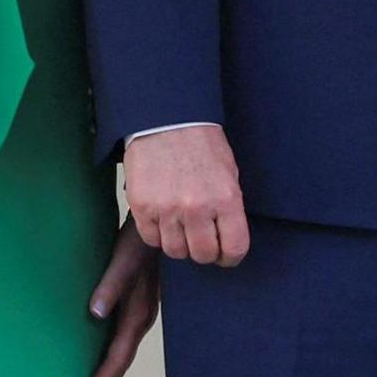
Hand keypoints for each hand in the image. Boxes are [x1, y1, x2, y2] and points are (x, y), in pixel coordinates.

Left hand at [84, 220, 160, 376]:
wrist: (163, 220)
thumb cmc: (142, 236)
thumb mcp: (126, 257)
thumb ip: (112, 285)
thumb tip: (96, 313)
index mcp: (139, 312)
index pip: (117, 358)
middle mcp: (142, 317)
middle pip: (120, 360)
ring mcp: (141, 311)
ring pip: (121, 350)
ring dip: (105, 369)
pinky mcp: (137, 303)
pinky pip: (121, 337)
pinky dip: (108, 351)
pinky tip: (96, 351)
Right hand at [123, 125, 249, 265]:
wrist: (167, 120)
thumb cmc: (202, 144)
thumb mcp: (229, 172)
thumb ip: (229, 207)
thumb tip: (228, 237)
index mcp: (225, 198)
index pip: (234, 248)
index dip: (231, 256)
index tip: (227, 254)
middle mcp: (196, 208)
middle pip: (203, 255)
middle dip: (205, 251)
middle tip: (202, 238)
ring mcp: (167, 210)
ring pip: (175, 251)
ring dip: (180, 243)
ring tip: (181, 224)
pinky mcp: (142, 208)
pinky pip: (152, 239)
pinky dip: (158, 234)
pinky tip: (163, 217)